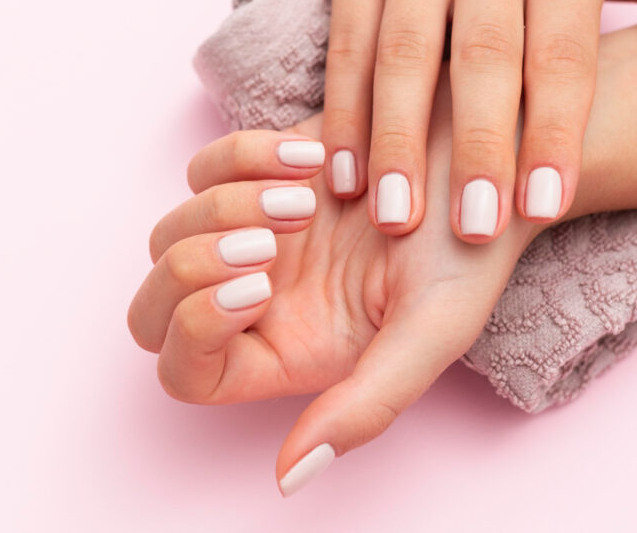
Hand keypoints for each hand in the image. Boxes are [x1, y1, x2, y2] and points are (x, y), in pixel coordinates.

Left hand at [128, 81, 538, 495]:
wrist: (483, 170)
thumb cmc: (464, 254)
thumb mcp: (429, 335)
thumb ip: (364, 410)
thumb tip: (288, 479)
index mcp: (287, 352)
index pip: (187, 371)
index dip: (196, 331)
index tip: (260, 289)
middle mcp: (259, 301)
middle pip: (154, 307)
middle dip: (193, 267)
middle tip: (267, 243)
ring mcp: (251, 236)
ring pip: (171, 232)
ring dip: (226, 207)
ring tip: (307, 196)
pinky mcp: (256, 176)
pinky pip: (203, 169)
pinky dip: (241, 158)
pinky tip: (308, 158)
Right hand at [322, 0, 636, 241]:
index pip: (563, 54)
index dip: (555, 133)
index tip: (544, 205)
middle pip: (483, 60)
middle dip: (477, 149)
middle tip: (475, 229)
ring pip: (402, 56)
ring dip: (396, 142)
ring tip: (397, 218)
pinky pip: (347, 43)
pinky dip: (343, 112)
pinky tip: (343, 173)